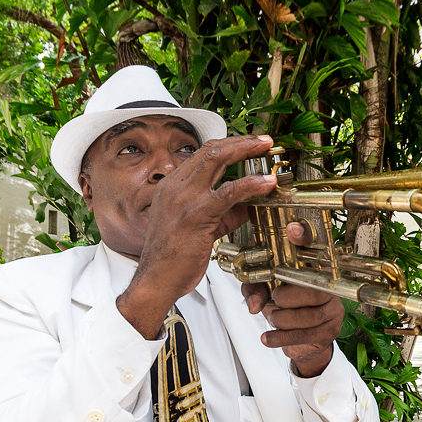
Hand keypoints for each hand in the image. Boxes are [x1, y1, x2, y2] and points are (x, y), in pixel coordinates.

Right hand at [118, 135, 275, 337]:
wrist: (155, 281)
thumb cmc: (172, 259)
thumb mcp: (200, 230)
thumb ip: (223, 215)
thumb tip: (248, 207)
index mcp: (171, 187)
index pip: (201, 155)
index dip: (228, 145)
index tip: (248, 144)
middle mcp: (175, 187)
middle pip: (210, 150)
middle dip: (240, 141)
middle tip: (263, 140)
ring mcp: (184, 198)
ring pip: (217, 160)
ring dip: (245, 149)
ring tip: (266, 147)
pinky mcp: (197, 214)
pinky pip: (228, 192)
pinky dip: (250, 184)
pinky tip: (266, 182)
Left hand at [242, 222, 344, 376]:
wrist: (303, 338)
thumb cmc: (285, 307)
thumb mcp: (264, 292)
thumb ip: (255, 291)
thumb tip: (254, 304)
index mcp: (313, 269)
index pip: (313, 247)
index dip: (304, 237)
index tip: (292, 229)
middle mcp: (328, 286)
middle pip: (314, 289)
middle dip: (288, 299)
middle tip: (275, 301)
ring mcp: (333, 309)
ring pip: (310, 316)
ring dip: (284, 321)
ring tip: (273, 319)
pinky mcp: (331, 330)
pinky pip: (307, 336)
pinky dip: (283, 339)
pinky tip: (269, 337)